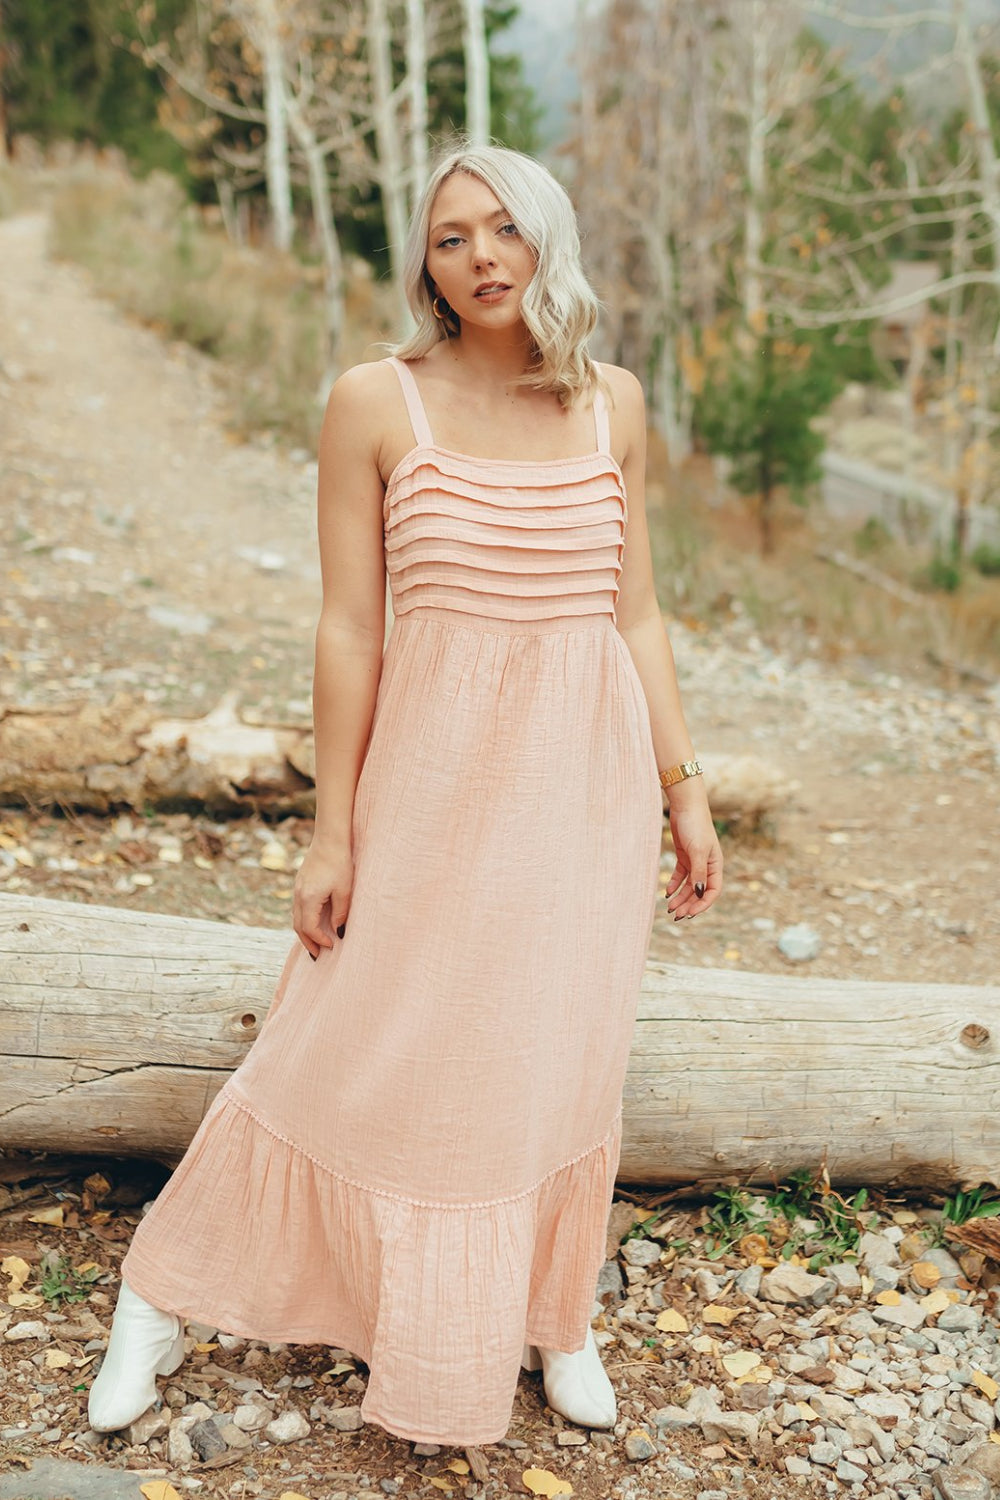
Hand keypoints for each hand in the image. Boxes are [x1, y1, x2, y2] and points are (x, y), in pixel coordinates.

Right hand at [293, 836, 353, 958]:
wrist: (330, 839)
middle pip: (298, 926)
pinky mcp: (300, 883)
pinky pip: (298, 908)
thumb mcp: (345, 891)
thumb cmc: (340, 864)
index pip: (310, 928)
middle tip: (316, 956)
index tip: (332, 946)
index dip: (320, 940)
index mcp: (309, 899)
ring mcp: (297, 889)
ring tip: (314, 943)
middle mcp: (299, 896)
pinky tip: (312, 922)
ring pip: (296, 917)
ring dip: (304, 932)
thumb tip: (338, 932)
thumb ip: (341, 913)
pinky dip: (303, 920)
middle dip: (307, 942)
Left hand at [664, 795, 722, 920]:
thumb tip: (699, 895)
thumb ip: (698, 873)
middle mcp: (707, 866)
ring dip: (680, 897)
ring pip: (689, 886)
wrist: (685, 806)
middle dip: (688, 905)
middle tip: (675, 916)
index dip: (702, 905)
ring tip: (669, 908)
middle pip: (698, 892)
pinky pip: (680, 875)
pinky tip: (667, 892)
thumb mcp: (697, 851)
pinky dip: (674, 884)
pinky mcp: (684, 856)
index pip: (712, 891)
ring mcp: (695, 861)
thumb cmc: (695, 826)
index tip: (690, 914)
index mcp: (715, 865)